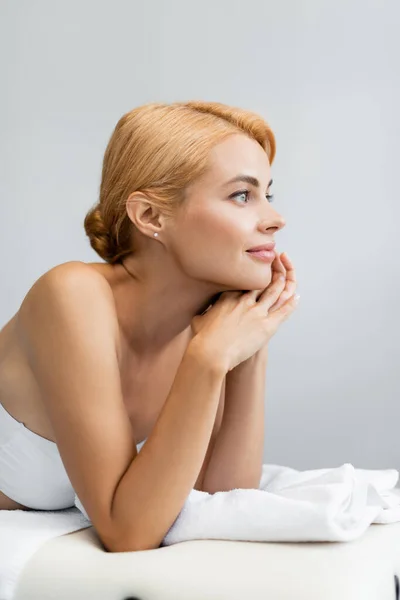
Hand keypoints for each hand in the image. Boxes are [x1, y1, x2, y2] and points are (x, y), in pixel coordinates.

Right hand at [189, 250, 298, 372]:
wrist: (211, 352)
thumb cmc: (203, 339)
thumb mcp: (199, 321)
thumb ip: (201, 315)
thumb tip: (197, 315)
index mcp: (228, 297)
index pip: (243, 280)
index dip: (250, 272)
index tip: (254, 268)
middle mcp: (244, 300)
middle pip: (261, 281)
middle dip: (269, 272)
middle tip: (275, 264)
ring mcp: (257, 312)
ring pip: (275, 292)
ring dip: (283, 282)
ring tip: (287, 277)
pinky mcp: (266, 326)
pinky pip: (283, 311)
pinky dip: (291, 303)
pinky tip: (296, 297)